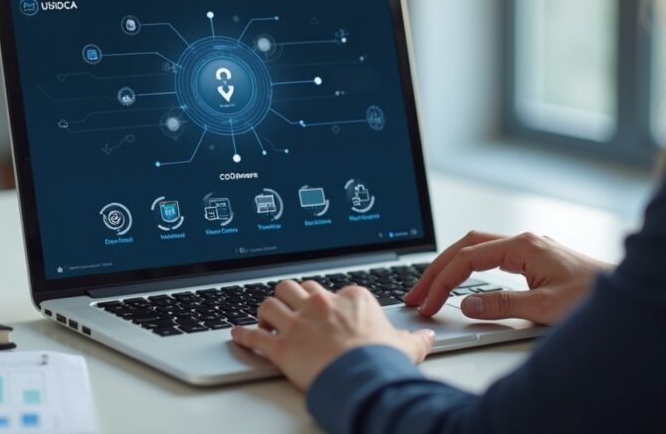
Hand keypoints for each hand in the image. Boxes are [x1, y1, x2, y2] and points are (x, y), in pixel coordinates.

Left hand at [231, 280, 435, 390]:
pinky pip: (254, 336)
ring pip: (270, 303)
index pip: (329, 288)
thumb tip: (427, 336)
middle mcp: (320, 304)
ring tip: (266, 318)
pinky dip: (244, 335)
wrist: (363, 378)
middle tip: (290, 308)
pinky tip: (238, 334)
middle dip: (290, 296)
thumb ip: (415, 338)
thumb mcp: (406, 346)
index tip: (323, 310)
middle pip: (295, 287)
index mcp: (349, 298)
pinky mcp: (281, 346)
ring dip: (267, 311)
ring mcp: (298, 323)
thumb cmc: (382, 361)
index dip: (323, 300)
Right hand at [404, 231, 611, 324]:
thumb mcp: (545, 307)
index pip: (467, 257)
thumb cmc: (596, 298)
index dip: (442, 280)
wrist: (634, 297)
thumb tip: (466, 304)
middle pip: (466, 246)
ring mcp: (530, 250)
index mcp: (523, 245)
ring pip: (478, 249)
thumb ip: (502, 305)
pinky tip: (463, 284)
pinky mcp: (536, 261)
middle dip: (437, 269)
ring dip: (452, 268)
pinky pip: (492, 259)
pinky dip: (470, 270)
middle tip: (416, 293)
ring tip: (430, 289)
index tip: (428, 302)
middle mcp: (525, 242)